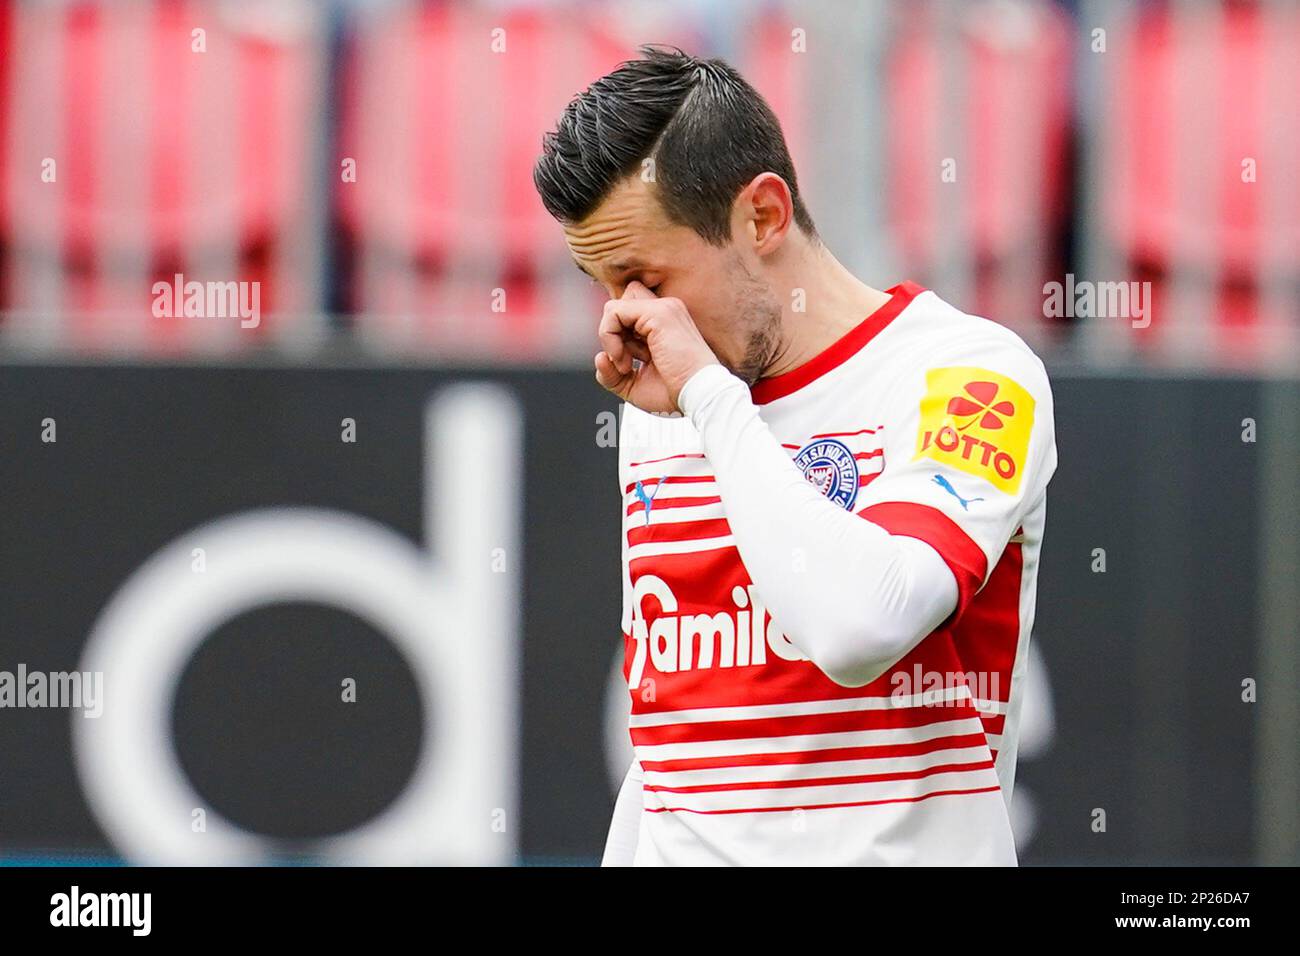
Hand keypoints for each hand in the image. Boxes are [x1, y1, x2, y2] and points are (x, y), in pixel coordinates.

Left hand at [594, 281, 720, 413]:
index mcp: (664, 325)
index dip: (618, 335)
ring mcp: (662, 309)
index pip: (628, 312)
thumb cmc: (676, 393)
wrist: (699, 396)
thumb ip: (612, 374)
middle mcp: (664, 312)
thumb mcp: (635, 386)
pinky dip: (609, 337)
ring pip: (614, 307)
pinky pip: (613, 312)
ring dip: (609, 337)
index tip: (627, 364)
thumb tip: (599, 358)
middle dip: (613, 331)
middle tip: (626, 362)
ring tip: (626, 365)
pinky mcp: (657, 313)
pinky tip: (624, 360)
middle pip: (622, 302)